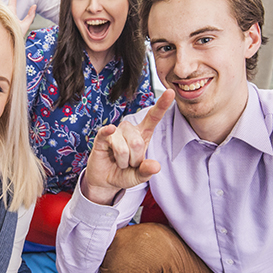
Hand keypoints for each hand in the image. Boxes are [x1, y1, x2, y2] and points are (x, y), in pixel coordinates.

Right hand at [81, 90, 174, 204]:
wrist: (106, 180)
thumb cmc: (124, 173)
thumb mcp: (139, 176)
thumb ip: (147, 171)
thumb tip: (155, 166)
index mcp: (143, 135)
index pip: (153, 117)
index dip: (162, 105)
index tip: (170, 92)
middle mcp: (130, 130)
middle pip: (137, 143)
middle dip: (134, 160)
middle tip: (129, 164)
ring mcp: (115, 132)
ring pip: (124, 148)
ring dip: (123, 161)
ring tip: (119, 162)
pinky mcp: (101, 138)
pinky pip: (106, 133)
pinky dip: (108, 132)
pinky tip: (109, 129)